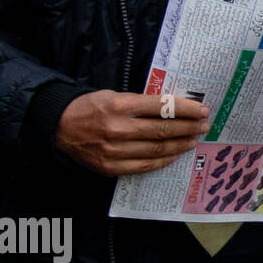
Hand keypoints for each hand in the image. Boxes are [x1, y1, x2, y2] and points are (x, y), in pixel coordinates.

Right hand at [55, 90, 209, 176]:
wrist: (58, 127)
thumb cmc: (91, 107)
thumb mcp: (115, 95)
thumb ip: (142, 103)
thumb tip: (175, 109)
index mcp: (120, 105)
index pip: (162, 107)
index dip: (186, 109)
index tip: (203, 110)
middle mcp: (118, 128)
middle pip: (163, 129)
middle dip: (189, 127)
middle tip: (204, 125)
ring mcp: (114, 150)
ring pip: (157, 149)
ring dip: (180, 144)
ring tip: (194, 139)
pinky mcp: (110, 167)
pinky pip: (144, 166)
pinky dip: (163, 161)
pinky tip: (174, 154)